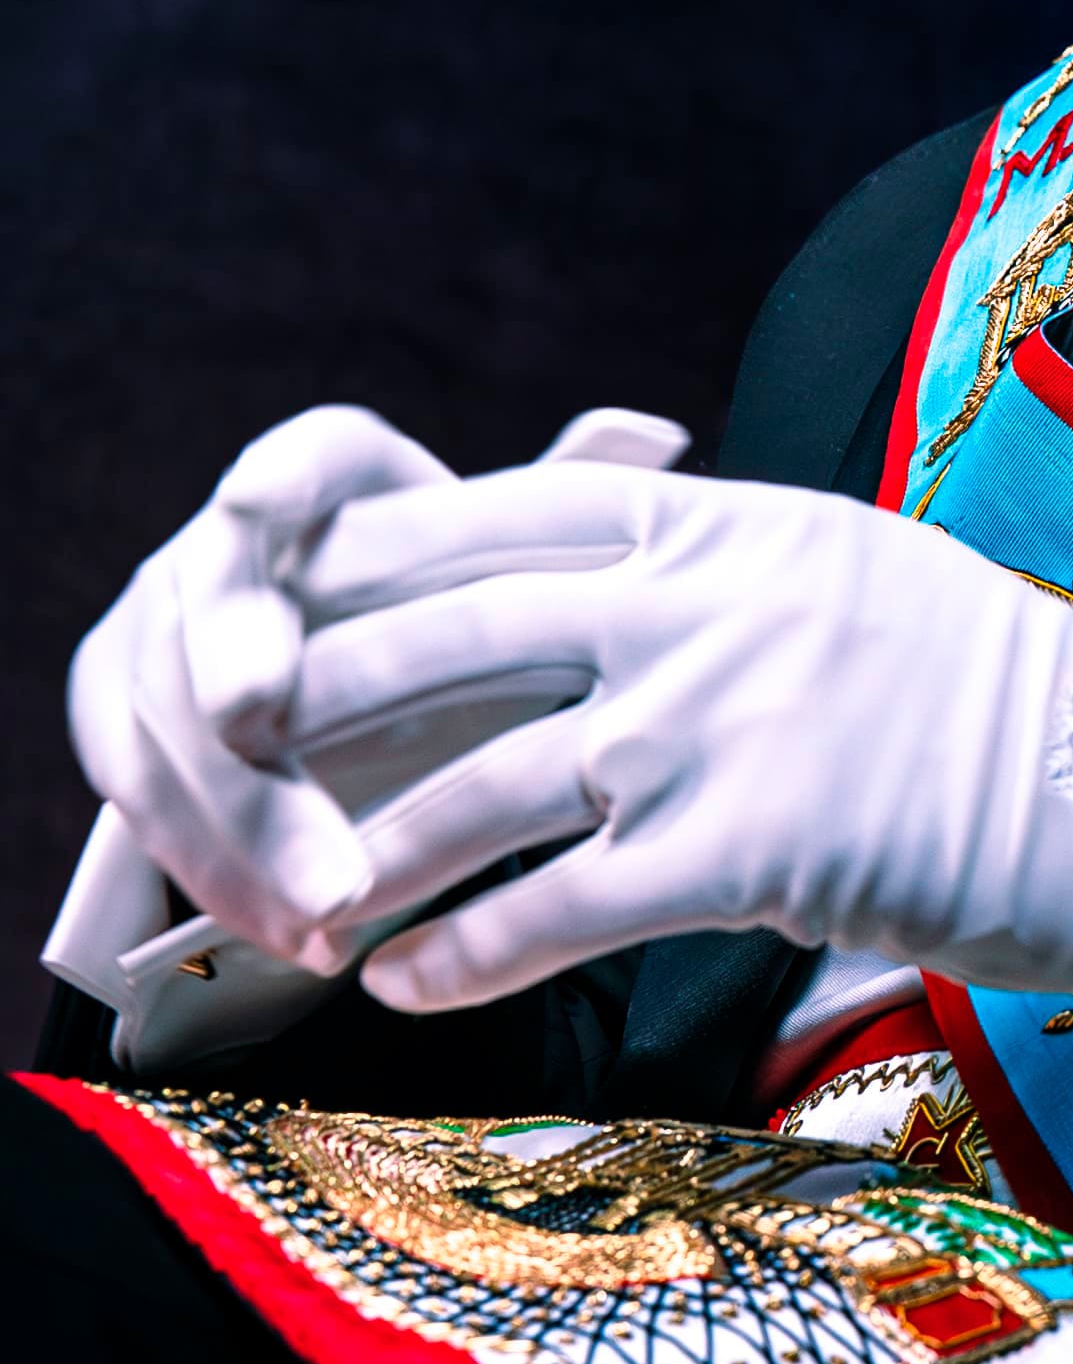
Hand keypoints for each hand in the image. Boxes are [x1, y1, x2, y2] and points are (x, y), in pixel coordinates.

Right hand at [66, 402, 689, 964]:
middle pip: (212, 595)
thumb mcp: (532, 595)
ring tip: (331, 903)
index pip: (300, 462)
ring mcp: (160, 637)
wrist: (399, 739)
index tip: (258, 497)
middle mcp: (226, 548)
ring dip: (239, 815)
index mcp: (329, 489)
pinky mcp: (126, 730)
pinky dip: (221, 874)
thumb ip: (574, 517)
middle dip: (229, 660)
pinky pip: (148, 807)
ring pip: (166, 719)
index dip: (276, 476)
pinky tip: (296, 934)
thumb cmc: (482, 646)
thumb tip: (656, 430)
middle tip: (255, 722)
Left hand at [273, 458, 1072, 1013]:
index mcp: (742, 526)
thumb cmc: (1003, 699)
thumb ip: (735, 558)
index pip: (525, 511)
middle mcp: (721, 608)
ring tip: (302, 895)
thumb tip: (631, 530)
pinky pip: (570, 902)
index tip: (298, 575)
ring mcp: (733, 726)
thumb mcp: (861, 574)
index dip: (394, 545)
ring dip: (381, 845)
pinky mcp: (758, 849)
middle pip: (471, 629)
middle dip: (337, 682)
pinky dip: (474, 947)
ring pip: (496, 781)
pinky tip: (410, 982)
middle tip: (238, 725)